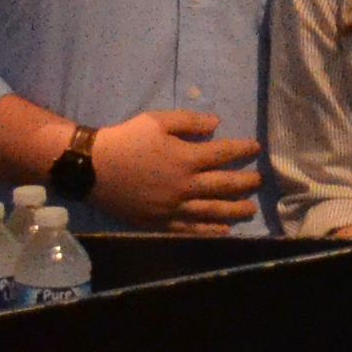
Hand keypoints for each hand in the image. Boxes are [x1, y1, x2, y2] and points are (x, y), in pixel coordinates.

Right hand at [93, 106, 263, 230]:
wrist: (92, 167)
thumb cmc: (126, 140)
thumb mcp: (156, 121)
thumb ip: (188, 122)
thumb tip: (216, 123)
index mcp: (185, 158)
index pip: (223, 154)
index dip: (242, 150)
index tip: (255, 148)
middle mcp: (184, 185)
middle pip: (223, 185)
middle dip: (244, 182)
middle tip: (259, 180)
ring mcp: (173, 207)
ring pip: (211, 210)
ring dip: (234, 209)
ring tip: (250, 209)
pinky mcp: (160, 221)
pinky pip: (190, 228)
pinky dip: (209, 230)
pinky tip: (223, 230)